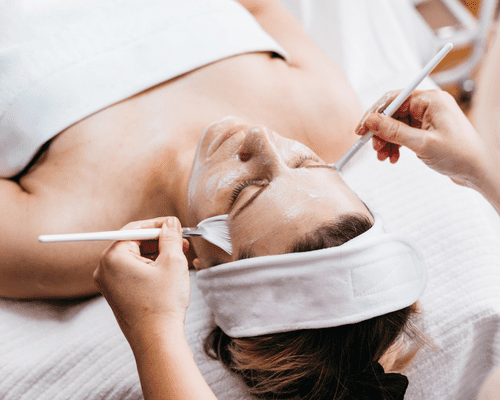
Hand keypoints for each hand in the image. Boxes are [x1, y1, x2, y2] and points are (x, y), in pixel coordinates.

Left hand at [94, 217, 190, 346]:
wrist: (157, 340)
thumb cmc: (163, 303)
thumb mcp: (173, 262)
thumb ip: (170, 236)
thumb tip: (170, 223)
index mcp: (113, 257)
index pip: (135, 229)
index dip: (158, 225)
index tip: (175, 225)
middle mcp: (104, 269)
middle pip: (133, 242)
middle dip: (159, 240)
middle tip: (181, 242)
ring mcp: (108, 283)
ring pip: (134, 257)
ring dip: (156, 254)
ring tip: (178, 259)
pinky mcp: (115, 294)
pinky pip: (132, 272)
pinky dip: (149, 268)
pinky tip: (167, 273)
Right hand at [355, 89, 487, 187]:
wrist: (479, 170)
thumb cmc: (459, 154)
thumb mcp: (422, 143)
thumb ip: (394, 131)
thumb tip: (371, 121)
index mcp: (431, 100)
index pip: (393, 100)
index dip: (374, 114)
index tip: (361, 129)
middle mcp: (429, 105)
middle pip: (393, 113)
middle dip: (380, 132)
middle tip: (374, 148)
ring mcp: (428, 118)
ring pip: (396, 125)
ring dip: (386, 141)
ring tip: (383, 157)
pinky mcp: (427, 130)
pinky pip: (403, 134)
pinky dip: (396, 145)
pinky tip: (393, 158)